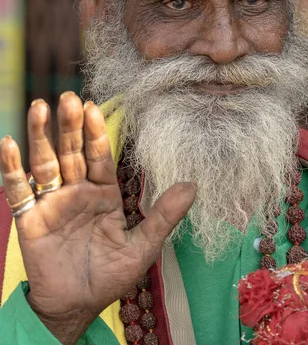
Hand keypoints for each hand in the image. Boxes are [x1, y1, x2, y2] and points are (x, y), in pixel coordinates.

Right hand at [0, 92, 195, 344]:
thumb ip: (163, 216)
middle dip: (70, 126)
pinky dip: (12, 168)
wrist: (76, 306)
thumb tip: (193, 186)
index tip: (94, 106)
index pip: (99, 156)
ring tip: (39, 106)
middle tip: (69, 97)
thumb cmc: (110, 276)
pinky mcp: (29, 218)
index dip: (96, 133)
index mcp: (104, 193)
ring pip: (45, 163)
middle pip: (72, 152)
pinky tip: (9, 143)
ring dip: (41, 136)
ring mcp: (52, 202)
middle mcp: (77, 191)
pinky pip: (19, 190)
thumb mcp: (142, 247)